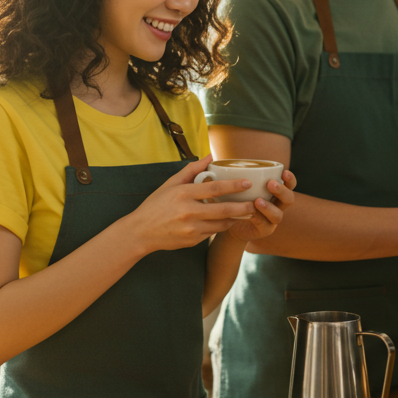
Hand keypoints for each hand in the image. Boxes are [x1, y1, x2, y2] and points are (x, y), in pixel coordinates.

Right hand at [118, 156, 256, 254]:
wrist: (141, 232)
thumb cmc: (156, 205)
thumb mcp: (170, 184)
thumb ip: (191, 169)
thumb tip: (210, 156)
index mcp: (183, 194)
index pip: (214, 189)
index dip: (233, 185)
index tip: (247, 183)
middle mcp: (188, 212)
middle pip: (222, 210)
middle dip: (242, 207)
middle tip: (255, 203)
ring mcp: (191, 228)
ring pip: (221, 224)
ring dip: (235, 219)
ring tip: (247, 213)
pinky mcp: (192, 240)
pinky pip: (212, 233)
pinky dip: (221, 227)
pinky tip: (227, 222)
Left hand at [225, 170, 297, 241]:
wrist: (228, 223)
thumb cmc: (235, 200)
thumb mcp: (239, 186)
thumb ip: (239, 174)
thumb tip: (218, 155)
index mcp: (275, 192)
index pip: (289, 184)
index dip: (290, 179)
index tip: (284, 171)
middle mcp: (277, 205)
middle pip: (289, 199)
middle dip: (281, 190)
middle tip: (270, 184)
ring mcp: (272, 220)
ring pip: (278, 214)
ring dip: (269, 207)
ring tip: (258, 200)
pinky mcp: (264, 230)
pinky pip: (265, 225)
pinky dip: (258, 218)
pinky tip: (251, 212)